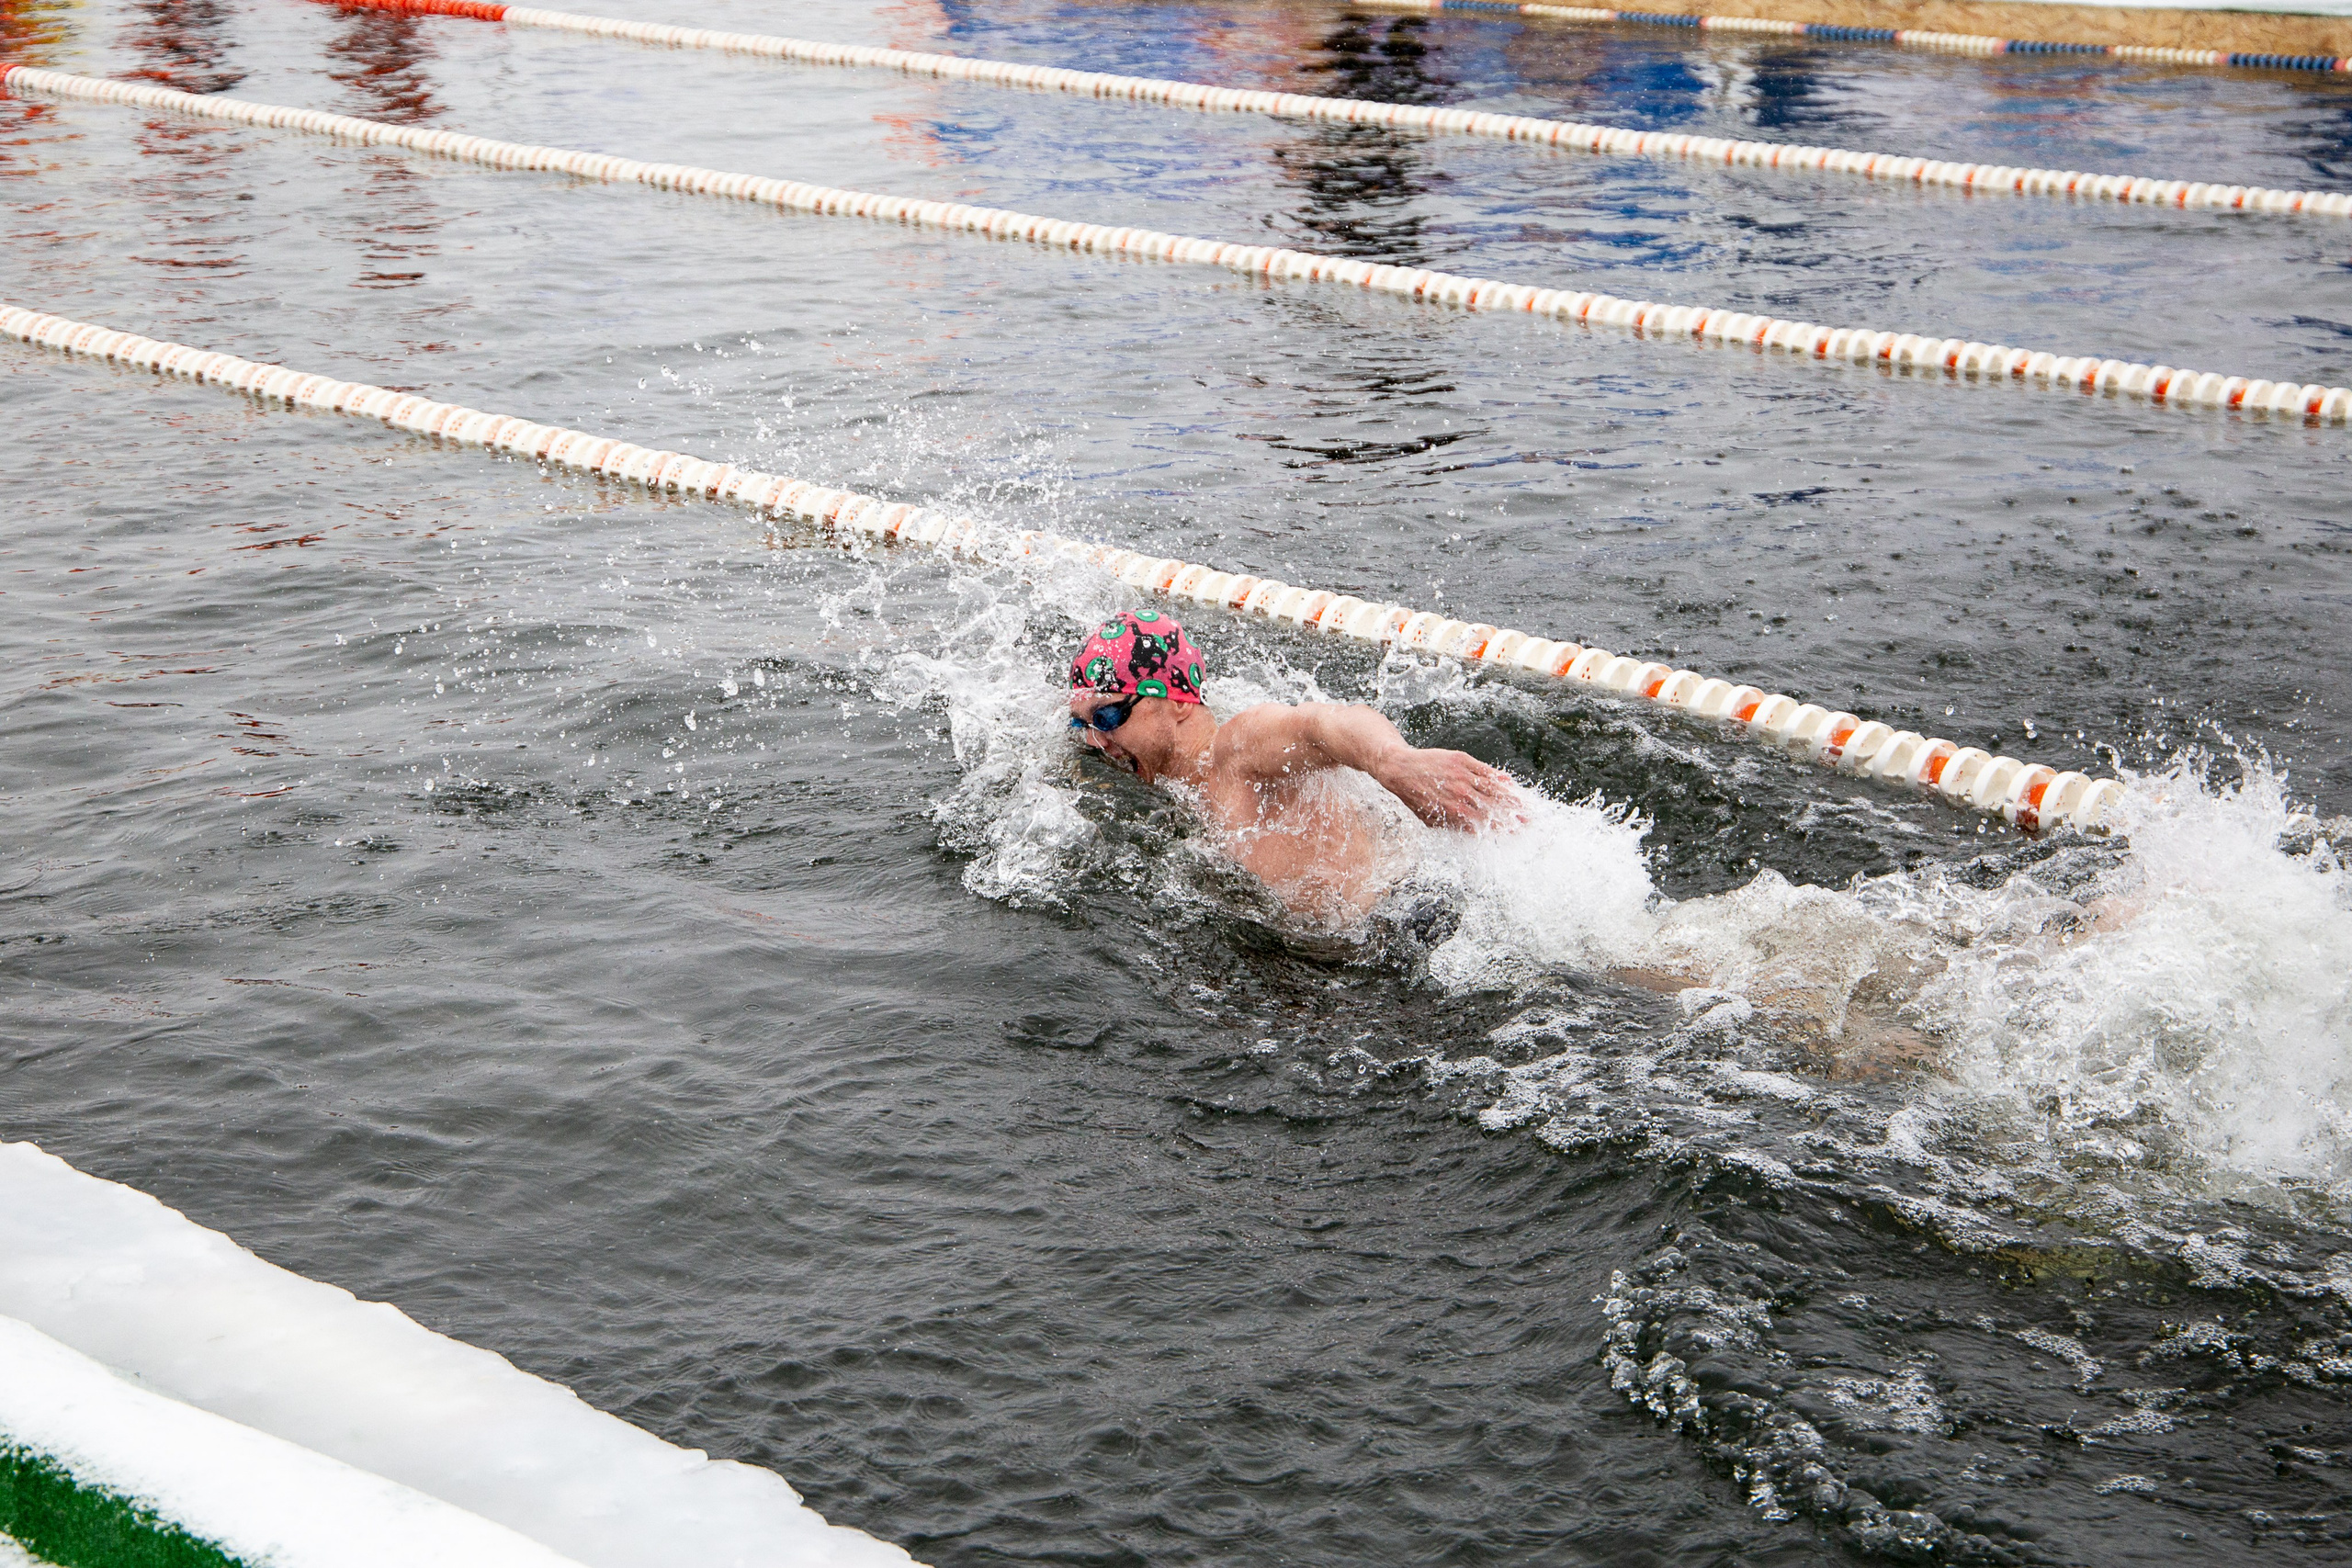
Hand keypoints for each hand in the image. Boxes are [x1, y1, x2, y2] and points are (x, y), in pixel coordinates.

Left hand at [1381, 747, 1527, 831]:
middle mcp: (1459, 794)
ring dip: (1511, 797)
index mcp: (1453, 811)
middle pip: (1493, 806)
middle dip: (1512, 815)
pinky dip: (1497, 777)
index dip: (1501, 827)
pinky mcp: (1460, 760)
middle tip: (1528, 821)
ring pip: (1492, 788)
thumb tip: (1474, 834)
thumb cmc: (1414, 797)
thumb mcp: (1430, 819)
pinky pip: (1483, 770)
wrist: (1400, 769)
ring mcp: (1461, 776)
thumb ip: (1453, 826)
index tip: (1515, 832)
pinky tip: (1509, 783)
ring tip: (1524, 803)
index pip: (1484, 822)